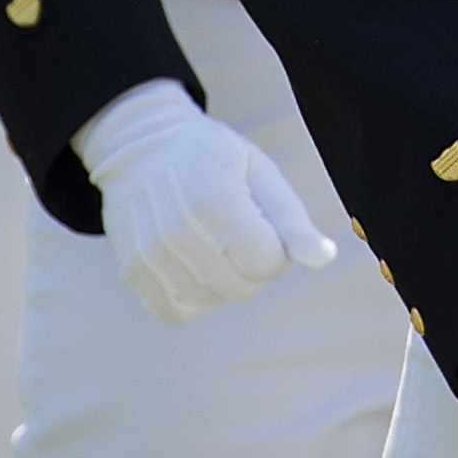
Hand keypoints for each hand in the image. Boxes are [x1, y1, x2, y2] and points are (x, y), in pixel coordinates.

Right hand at [73, 78, 335, 322]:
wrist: (139, 146)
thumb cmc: (210, 157)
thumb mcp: (260, 173)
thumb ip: (293, 222)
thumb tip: (324, 258)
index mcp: (217, 203)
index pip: (268, 263)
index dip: (275, 247)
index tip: (259, 220)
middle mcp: (179, 233)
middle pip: (243, 286)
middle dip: (250, 263)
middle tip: (232, 226)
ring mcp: (151, 256)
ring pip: (213, 300)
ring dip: (222, 279)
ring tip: (209, 239)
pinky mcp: (133, 273)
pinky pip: (179, 311)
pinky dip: (193, 296)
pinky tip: (190, 262)